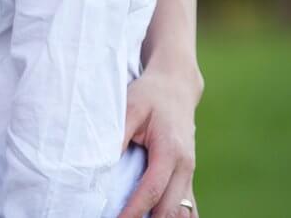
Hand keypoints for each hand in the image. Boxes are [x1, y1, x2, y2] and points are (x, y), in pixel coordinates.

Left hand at [118, 61, 200, 217]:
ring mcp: (190, 173)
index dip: (134, 211)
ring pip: (182, 212)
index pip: (151, 190)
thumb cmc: (149, 95)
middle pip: (169, 208)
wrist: (176, 86)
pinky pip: (188, 207)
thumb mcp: (130, 107)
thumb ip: (118, 135)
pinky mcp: (188, 176)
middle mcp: (185, 166)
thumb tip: (101, 163)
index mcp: (170, 150)